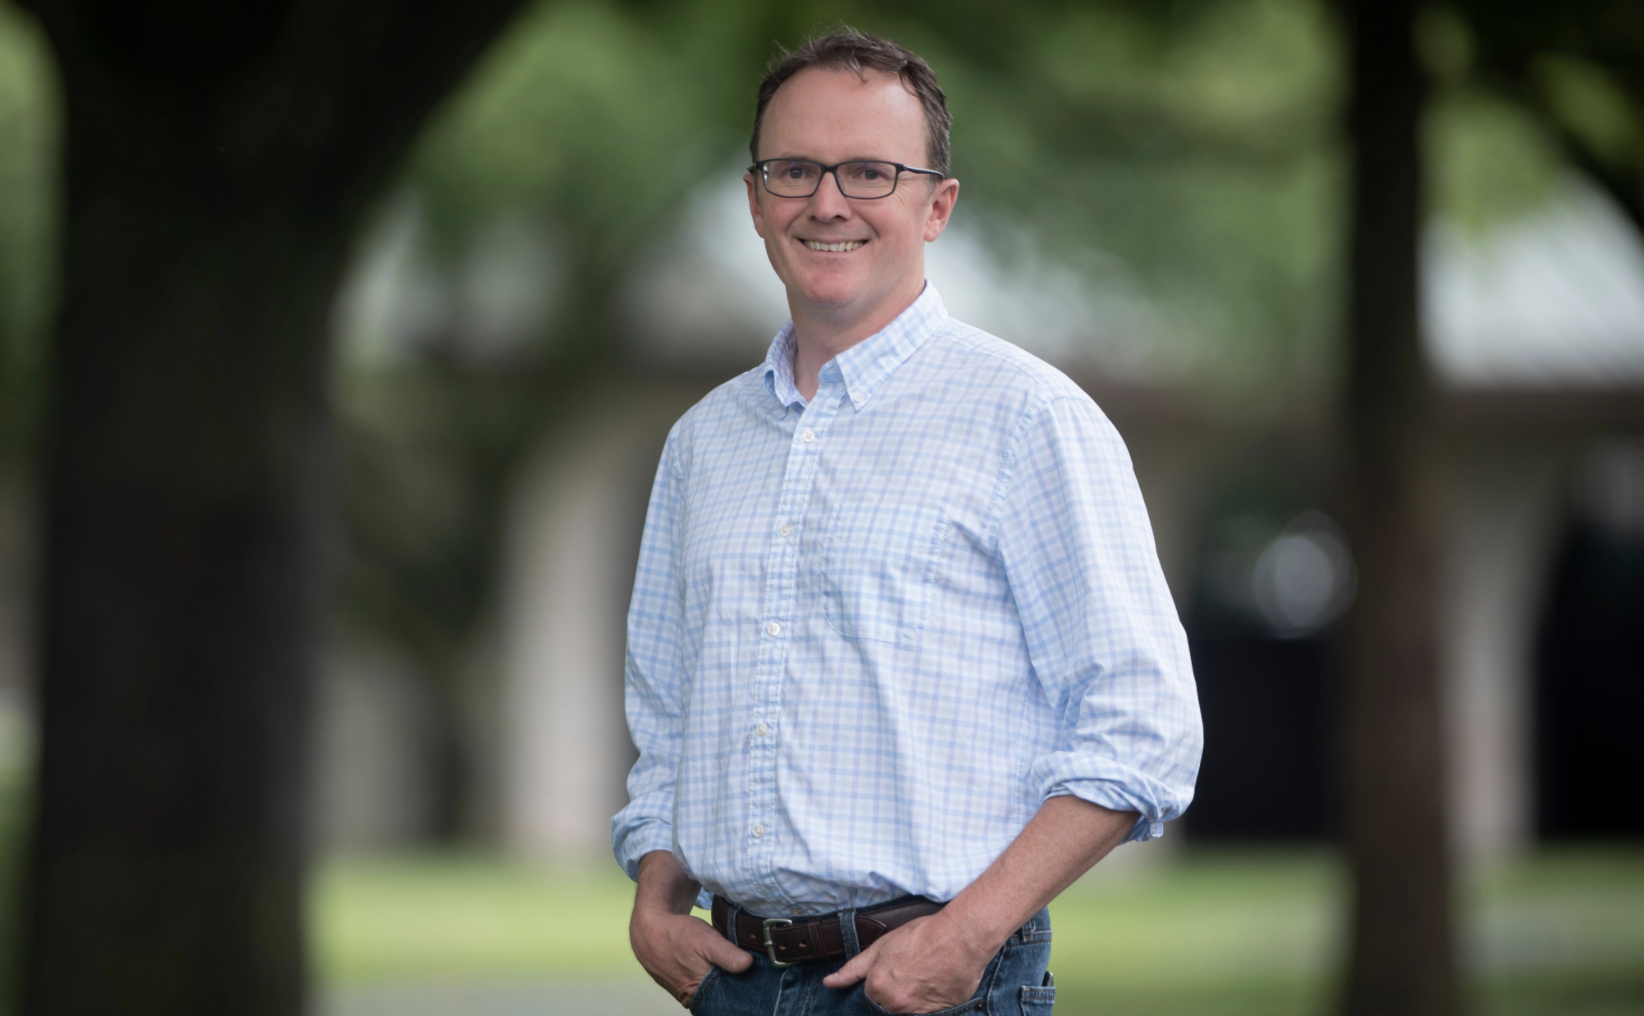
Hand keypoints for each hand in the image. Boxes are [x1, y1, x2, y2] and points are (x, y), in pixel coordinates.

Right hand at [630, 905, 752, 1007]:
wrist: (650, 932)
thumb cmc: (678, 935)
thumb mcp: (706, 940)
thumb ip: (727, 954)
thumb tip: (748, 964)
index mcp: (699, 992)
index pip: (731, 1001)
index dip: (746, 991)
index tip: (758, 980)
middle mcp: (693, 1000)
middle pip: (723, 999)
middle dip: (737, 987)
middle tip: (750, 971)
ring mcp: (687, 996)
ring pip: (714, 995)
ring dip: (726, 984)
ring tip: (736, 969)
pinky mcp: (684, 990)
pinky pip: (705, 990)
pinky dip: (714, 981)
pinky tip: (721, 969)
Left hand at [822, 911, 991, 1013]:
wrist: (960, 937)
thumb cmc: (922, 935)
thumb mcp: (882, 946)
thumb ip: (853, 969)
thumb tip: (829, 983)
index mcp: (878, 988)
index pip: (867, 1003)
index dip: (876, 992)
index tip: (887, 983)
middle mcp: (895, 1005)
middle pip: (884, 1012)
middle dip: (890, 1002)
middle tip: (906, 982)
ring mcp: (918, 1013)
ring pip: (903, 1015)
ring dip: (907, 1005)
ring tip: (919, 985)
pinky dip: (924, 1009)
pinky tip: (930, 991)